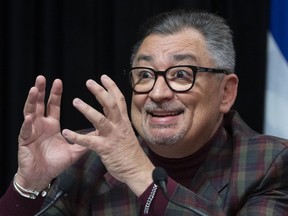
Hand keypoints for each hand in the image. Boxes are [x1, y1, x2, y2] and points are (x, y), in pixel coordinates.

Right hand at [16, 76, 86, 190]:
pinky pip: (26, 131)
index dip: (55, 94)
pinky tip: (30, 117)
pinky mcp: (25, 141)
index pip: (53, 105)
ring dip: (31, 101)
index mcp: (52, 125)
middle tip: (42, 78)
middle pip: (40, 104)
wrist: (42, 176)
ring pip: (30, 112)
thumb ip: (85, 140)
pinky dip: (28, 124)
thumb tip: (99, 131)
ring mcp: (32, 131)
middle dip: (40, 90)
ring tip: (34, 89)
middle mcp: (41, 125)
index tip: (58, 81)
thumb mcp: (73, 150)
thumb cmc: (55, 162)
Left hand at [62, 75, 154, 195]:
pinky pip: (89, 141)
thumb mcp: (126, 133)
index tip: (103, 77)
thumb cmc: (130, 152)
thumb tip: (108, 115)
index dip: (111, 87)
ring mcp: (112, 136)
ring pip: (100, 119)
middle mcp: (119, 126)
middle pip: (111, 104)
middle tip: (89, 82)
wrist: (137, 169)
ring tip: (76, 101)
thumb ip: (116, 123)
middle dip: (100, 92)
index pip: (119, 100)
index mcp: (123, 121)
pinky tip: (66, 132)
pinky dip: (77, 137)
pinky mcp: (105, 148)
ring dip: (87, 109)